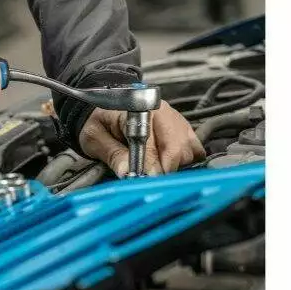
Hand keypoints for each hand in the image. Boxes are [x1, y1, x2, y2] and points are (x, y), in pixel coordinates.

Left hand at [78, 101, 205, 176]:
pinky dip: (185, 161)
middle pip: (178, 149)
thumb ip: (113, 155)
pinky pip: (194, 149)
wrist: (101, 108)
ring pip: (188, 151)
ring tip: (153, 169)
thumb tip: (128, 173)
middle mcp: (162, 112)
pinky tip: (168, 164)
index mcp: (139, 110)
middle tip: (148, 180)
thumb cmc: (98, 120)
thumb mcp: (95, 138)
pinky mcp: (182, 129)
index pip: (153, 144)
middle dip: (163, 170)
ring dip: (174, 166)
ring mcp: (175, 120)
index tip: (145, 181)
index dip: (150, 167)